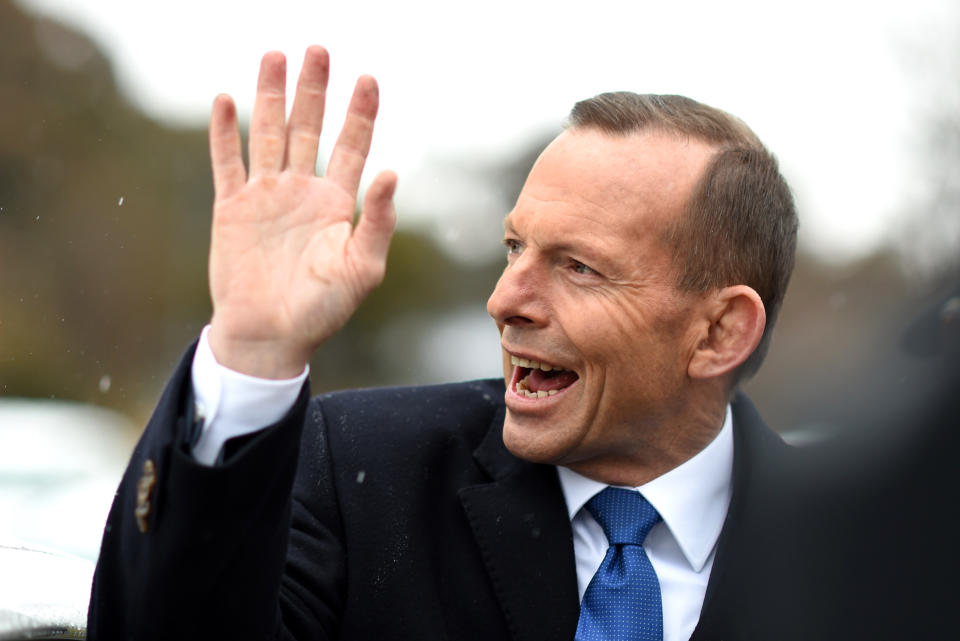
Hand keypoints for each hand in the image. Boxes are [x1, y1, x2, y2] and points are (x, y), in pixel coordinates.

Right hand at [206, 47, 395, 377]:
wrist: (270, 337)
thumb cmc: (321, 310)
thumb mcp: (360, 269)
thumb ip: (376, 222)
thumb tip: (390, 173)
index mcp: (336, 204)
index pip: (351, 146)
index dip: (360, 113)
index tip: (368, 78)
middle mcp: (302, 192)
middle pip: (309, 129)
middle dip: (314, 90)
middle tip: (318, 50)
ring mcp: (265, 197)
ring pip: (268, 135)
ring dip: (271, 96)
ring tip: (275, 57)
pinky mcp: (231, 208)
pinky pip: (227, 163)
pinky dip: (224, 132)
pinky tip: (226, 100)